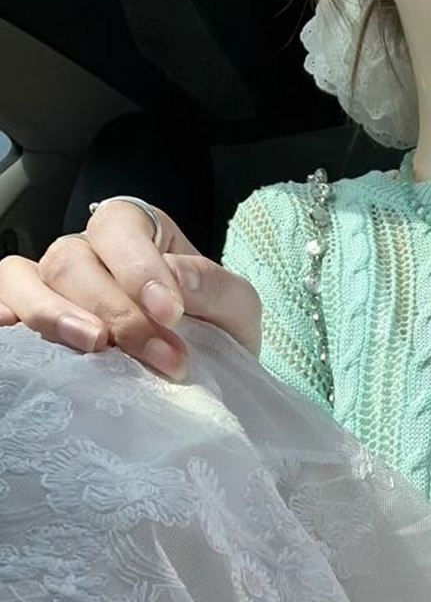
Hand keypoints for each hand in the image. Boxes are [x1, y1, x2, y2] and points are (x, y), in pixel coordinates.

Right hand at [0, 200, 261, 379]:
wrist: (209, 376)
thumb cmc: (221, 331)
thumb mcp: (237, 305)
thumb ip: (213, 285)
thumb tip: (175, 280)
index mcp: (139, 235)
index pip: (119, 225)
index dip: (138, 265)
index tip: (170, 312)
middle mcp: (89, 253)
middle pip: (73, 259)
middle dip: (118, 312)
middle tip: (162, 357)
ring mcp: (54, 287)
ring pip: (23, 279)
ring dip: (54, 314)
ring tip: (93, 346)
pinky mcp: (32, 322)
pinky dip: (5, 321)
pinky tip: (24, 346)